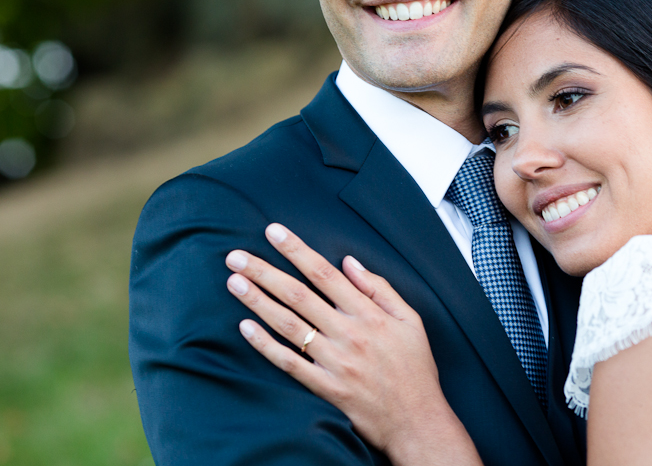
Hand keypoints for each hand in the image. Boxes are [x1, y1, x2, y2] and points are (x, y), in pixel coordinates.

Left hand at [224, 224, 482, 465]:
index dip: (297, 250)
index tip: (274, 232)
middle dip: (265, 272)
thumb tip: (350, 262)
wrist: (417, 419)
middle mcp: (349, 334)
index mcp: (369, 314)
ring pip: (288, 325)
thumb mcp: (411, 320)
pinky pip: (289, 363)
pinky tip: (245, 328)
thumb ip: (380, 288)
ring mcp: (334, 362)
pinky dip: (265, 345)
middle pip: (298, 295)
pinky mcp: (325, 387)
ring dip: (258, 301)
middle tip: (236, 257)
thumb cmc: (414, 367)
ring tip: (234, 282)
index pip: (324, 274)